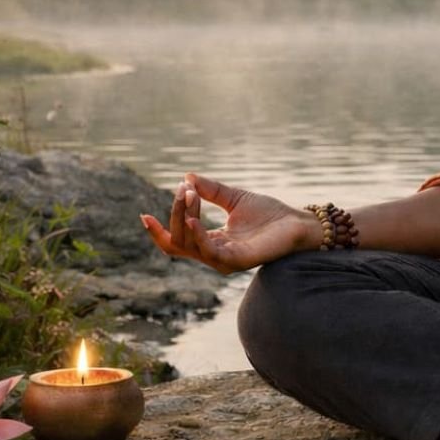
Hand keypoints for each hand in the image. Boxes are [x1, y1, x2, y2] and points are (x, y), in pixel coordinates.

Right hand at [140, 173, 313, 273]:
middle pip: (178, 241)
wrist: (296, 222)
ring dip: (184, 218)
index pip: (176, 241)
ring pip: (189, 245)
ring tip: (188, 195)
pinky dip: (198, 235)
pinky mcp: (236, 262)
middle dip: (174, 214)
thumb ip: (210, 190)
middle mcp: (213, 254)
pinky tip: (193, 219)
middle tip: (182, 190)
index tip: (143, 215)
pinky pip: (209, 252)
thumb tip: (186, 177)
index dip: (158, 231)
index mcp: (210, 241)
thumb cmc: (268, 213)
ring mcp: (223, 260)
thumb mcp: (234, 198)